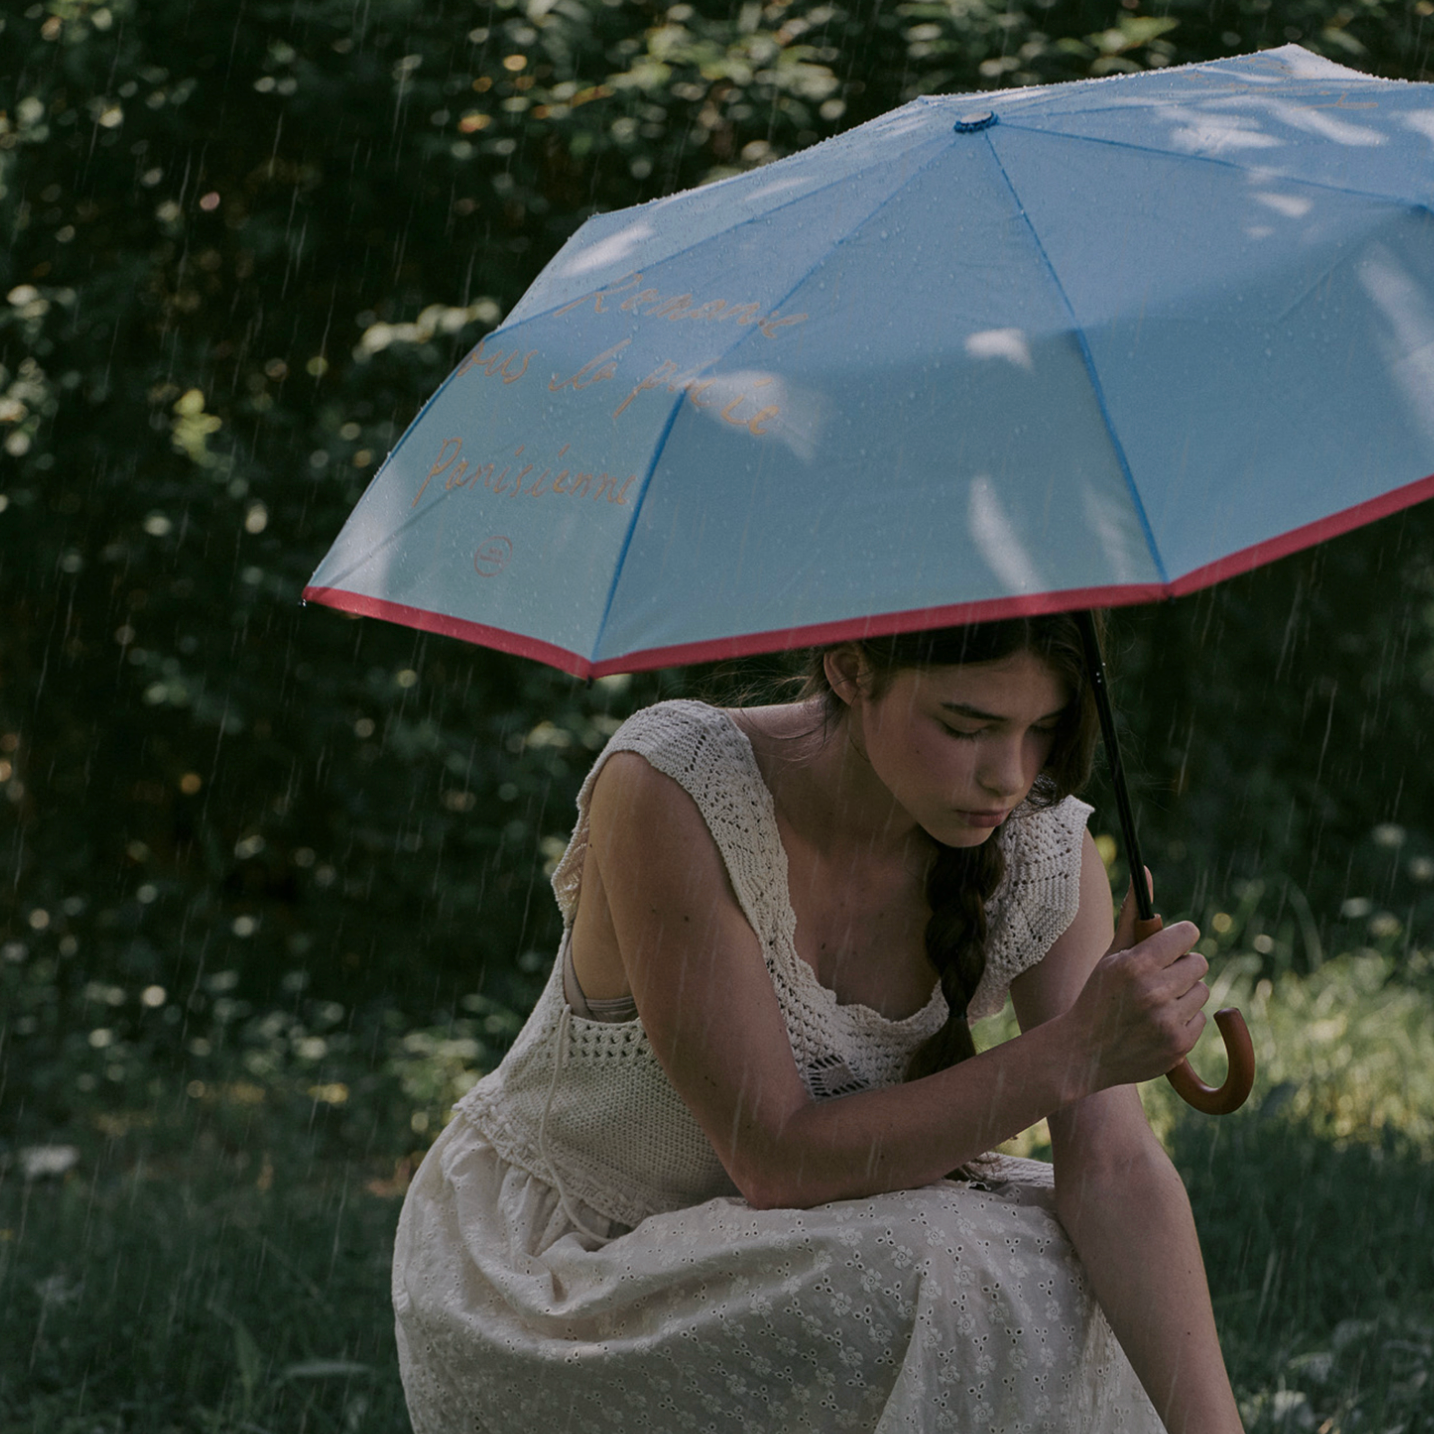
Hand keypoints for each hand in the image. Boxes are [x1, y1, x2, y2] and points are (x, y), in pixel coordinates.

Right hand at [1063, 875, 1209, 1093]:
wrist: (1082, 1052)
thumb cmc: (1097, 995)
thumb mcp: (1111, 953)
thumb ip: (1134, 914)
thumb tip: (1146, 870)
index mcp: (1135, 963)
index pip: (1187, 934)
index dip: (1180, 938)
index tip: (1171, 944)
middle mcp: (1154, 991)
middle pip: (1198, 962)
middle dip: (1181, 967)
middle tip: (1159, 976)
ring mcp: (1167, 1021)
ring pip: (1202, 991)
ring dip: (1184, 994)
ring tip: (1156, 1002)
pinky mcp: (1178, 1045)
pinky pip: (1199, 1019)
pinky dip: (1183, 1020)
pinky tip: (1157, 1024)